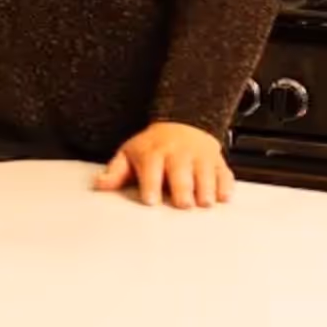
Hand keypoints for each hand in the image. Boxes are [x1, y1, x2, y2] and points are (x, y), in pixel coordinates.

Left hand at [96, 121, 233, 207]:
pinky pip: (224, 173)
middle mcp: (178, 154)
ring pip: (205, 172)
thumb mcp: (130, 154)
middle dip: (182, 187)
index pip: (151, 168)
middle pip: (181, 171)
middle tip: (182, 204)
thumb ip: (116, 172)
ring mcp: (200, 157)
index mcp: (154, 153)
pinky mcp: (217, 162)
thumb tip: (100, 185)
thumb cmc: (154, 146)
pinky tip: (224, 196)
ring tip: (205, 202)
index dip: (150, 184)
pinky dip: (225, 184)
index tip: (150, 200)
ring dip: (206, 188)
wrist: (183, 122)